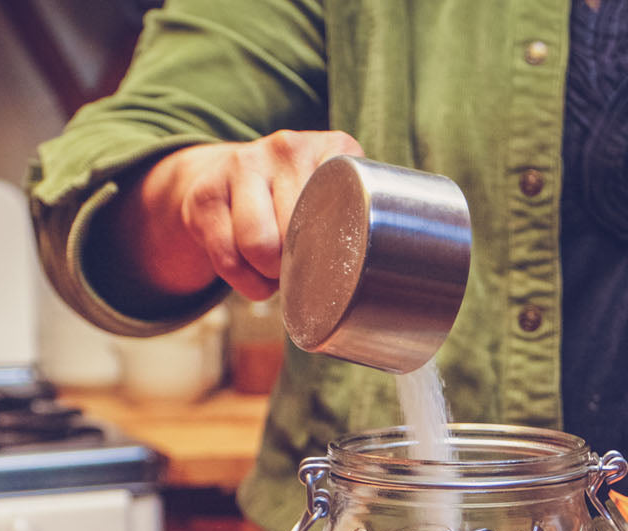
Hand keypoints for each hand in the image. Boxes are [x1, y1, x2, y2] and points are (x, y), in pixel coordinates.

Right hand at [102, 130, 363, 304]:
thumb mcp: (337, 196)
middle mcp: (287, 147)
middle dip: (298, 269)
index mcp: (332, 148)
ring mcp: (242, 164)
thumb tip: (423, 286)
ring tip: (277, 277)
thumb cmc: (296, 202)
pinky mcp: (204, 193)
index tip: (338, 265)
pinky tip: (253, 278)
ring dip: (267, 278)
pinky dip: (240, 281)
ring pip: (257, 245)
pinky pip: (225, 256)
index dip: (337, 250)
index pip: (344, 207)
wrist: (218, 175)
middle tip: (301, 274)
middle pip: (297, 231)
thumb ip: (371, 218)